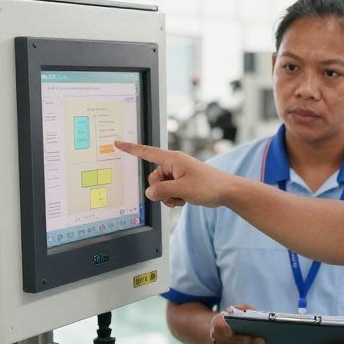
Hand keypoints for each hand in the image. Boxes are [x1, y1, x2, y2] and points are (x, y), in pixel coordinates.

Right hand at [114, 141, 235, 207]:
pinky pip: (168, 193)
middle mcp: (173, 165)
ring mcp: (177, 175)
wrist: (226, 192)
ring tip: (183, 197)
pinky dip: (174, 199)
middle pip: (153, 179)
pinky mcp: (181, 184)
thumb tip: (149, 193)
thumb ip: (162, 190)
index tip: (117, 143)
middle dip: (160, 190)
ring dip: (168, 196)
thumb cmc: (209, 185)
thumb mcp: (182, 189)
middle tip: (175, 194)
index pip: (147, 152)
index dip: (131, 148)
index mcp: (172, 159)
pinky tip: (185, 200)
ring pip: (160, 188)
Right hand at [211, 306, 265, 343]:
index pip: (220, 327)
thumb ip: (244, 309)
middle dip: (247, 342)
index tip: (244, 334)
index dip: (228, 331)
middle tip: (262, 341)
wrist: (220, 329)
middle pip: (230, 341)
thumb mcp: (236, 309)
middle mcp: (215, 336)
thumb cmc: (231, 317)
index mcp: (216, 322)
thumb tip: (255, 314)